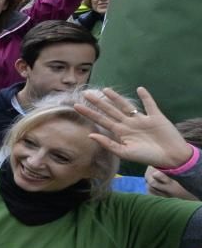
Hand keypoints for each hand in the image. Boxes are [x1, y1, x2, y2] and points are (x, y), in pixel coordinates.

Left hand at [75, 86, 192, 168]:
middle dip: (98, 103)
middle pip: (110, 111)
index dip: (90, 113)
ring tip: (105, 90)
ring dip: (116, 98)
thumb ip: (108, 144)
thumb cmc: (148, 157)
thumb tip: (90, 135)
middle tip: (86, 93)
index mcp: (121, 132)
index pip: (102, 120)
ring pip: (126, 106)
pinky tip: (140, 89)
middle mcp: (129, 124)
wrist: (170, 158)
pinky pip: (150, 105)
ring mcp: (142, 119)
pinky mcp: (156, 117)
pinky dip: (146, 97)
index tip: (76, 105)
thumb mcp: (125, 153)